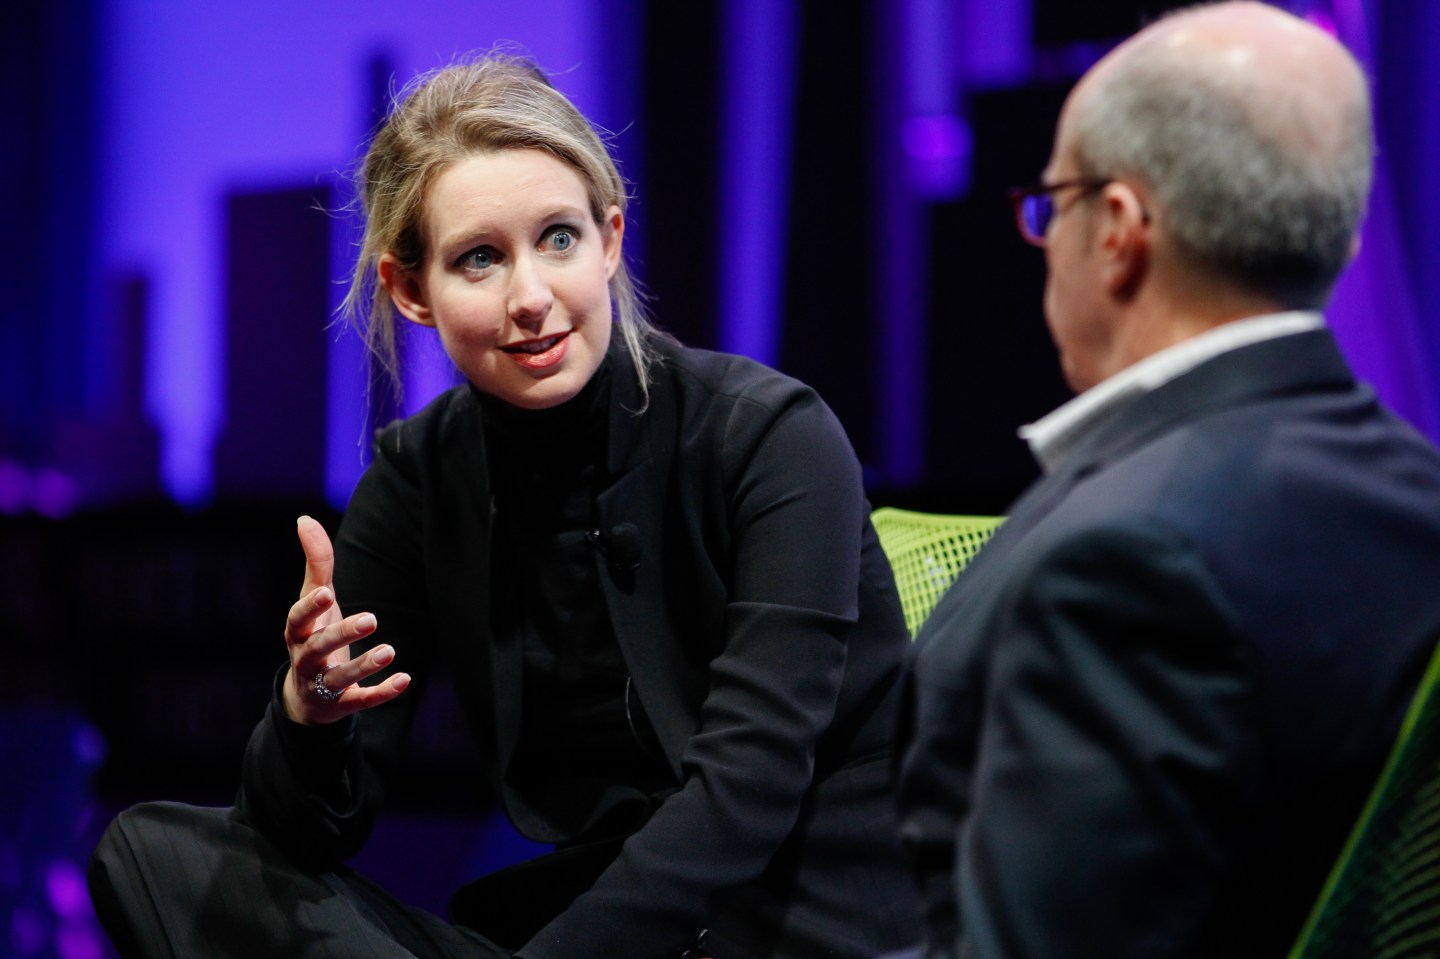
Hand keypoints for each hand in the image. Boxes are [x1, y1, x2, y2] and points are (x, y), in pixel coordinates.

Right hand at [281, 515, 409, 723]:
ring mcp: (323, 684)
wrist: (305, 698)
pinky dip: (381, 692)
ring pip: (340, 678)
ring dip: (364, 666)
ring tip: (389, 650)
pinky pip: (361, 701)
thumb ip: (315, 562)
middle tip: (371, 618)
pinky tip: (404, 679)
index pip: (297, 619)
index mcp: (299, 632)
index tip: (326, 591)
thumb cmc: (314, 635)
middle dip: (343, 634)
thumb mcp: (313, 601)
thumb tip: (304, 519)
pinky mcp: (342, 705)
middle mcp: (307, 659)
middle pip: (319, 647)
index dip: (310, 607)